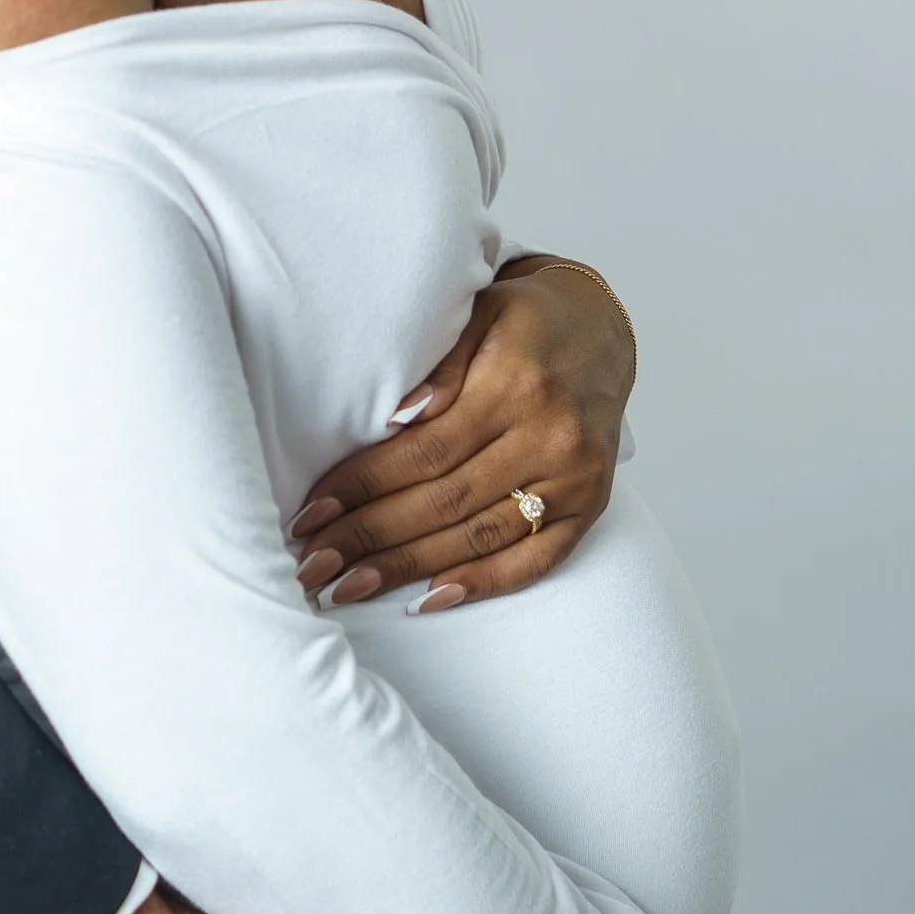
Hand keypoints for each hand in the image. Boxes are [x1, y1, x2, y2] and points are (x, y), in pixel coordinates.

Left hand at [287, 257, 635, 613]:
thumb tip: (396, 415)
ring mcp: (574, 477)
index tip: (311, 514)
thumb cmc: (526, 321)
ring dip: (409, 568)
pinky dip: (484, 582)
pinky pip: (536, 558)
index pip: (424, 451)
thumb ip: (440, 365)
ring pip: (480, 535)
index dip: (363, 486)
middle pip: (445, 501)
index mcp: (515, 386)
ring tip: (350, 588)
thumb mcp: (479, 314)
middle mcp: (548, 437)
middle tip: (313, 564)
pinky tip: (431, 599)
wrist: (603, 330)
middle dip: (371, 537)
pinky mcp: (591, 505)